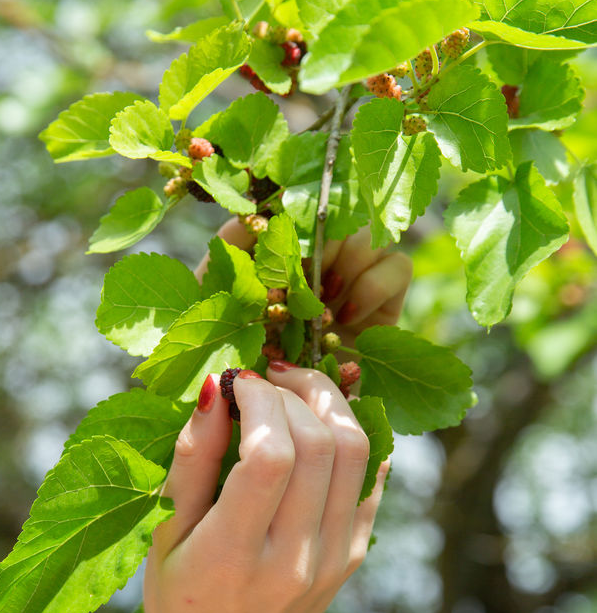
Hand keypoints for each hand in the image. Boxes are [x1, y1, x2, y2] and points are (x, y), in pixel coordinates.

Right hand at [144, 365, 388, 612]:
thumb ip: (190, 462)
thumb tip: (217, 388)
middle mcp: (296, 558)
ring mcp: (335, 557)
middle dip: (294, 390)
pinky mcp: (356, 553)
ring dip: (330, 402)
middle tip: (264, 378)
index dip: (259, 401)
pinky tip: (322, 418)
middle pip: (320, 444)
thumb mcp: (163, 537)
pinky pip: (375, 477)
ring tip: (295, 387)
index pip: (269, 456)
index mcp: (236, 556)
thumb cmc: (181, 603)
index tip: (236, 381)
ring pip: (358, 452)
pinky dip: (356, 433)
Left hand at [195, 218, 412, 339]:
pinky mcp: (384, 307)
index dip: (301, 211)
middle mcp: (323, 256)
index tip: (282, 239)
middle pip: (345, 210)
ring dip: (347, 259)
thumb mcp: (216, 291)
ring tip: (322, 296)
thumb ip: (233, 242)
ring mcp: (356, 278)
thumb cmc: (230, 351)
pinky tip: (343, 314)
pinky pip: (398, 267)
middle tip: (302, 274)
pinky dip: (374, 284)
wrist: (264, 412)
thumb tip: (259, 200)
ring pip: (372, 233)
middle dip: (324, 240)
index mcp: (285, 242)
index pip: (308, 200)